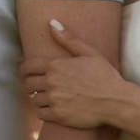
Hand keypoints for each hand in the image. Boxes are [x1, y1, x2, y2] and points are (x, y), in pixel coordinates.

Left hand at [24, 18, 128, 132]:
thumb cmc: (104, 76)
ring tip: (47, 98)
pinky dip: (43, 112)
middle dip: (30, 85)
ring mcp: (54, 99)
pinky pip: (40, 114)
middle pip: (28, 84)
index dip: (23, 70)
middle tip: (36, 87)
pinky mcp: (58, 115)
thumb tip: (51, 23)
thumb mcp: (90, 53)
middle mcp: (52, 82)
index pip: (27, 67)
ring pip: (33, 99)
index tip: (25, 74)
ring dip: (38, 99)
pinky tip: (51, 109)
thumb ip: (68, 39)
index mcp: (56, 65)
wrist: (115, 101)